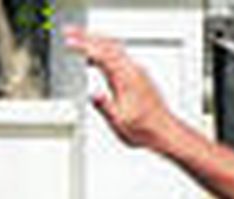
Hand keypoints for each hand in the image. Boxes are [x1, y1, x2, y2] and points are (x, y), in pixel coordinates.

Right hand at [66, 28, 179, 151]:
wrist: (164, 130)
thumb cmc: (145, 129)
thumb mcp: (119, 122)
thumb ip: (105, 106)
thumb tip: (93, 94)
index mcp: (126, 80)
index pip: (102, 55)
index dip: (84, 46)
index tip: (70, 42)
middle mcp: (132, 70)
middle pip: (107, 44)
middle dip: (87, 36)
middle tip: (71, 32)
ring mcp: (137, 71)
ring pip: (114, 47)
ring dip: (97, 40)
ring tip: (81, 40)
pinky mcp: (139, 75)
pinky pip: (120, 54)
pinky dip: (106, 49)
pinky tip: (100, 57)